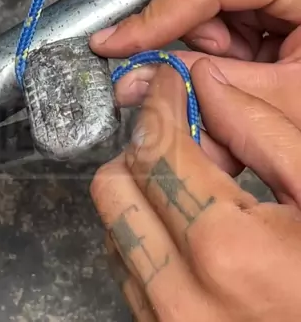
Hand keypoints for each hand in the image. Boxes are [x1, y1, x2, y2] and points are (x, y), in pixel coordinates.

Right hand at [89, 0, 300, 171]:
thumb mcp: (290, 101)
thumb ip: (212, 90)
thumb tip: (134, 81)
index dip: (158, 14)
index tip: (117, 44)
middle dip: (185, 9)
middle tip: (211, 59)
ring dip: (203, 19)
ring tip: (239, 62)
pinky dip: (221, 24)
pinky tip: (248, 54)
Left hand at [91, 65, 300, 321]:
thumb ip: (262, 133)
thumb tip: (208, 84)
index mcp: (225, 251)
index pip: (155, 148)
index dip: (161, 102)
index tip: (170, 82)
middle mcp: (180, 296)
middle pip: (115, 187)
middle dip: (146, 148)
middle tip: (189, 138)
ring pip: (114, 229)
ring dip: (145, 194)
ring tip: (201, 190)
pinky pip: (130, 272)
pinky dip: (150, 237)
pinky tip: (196, 230)